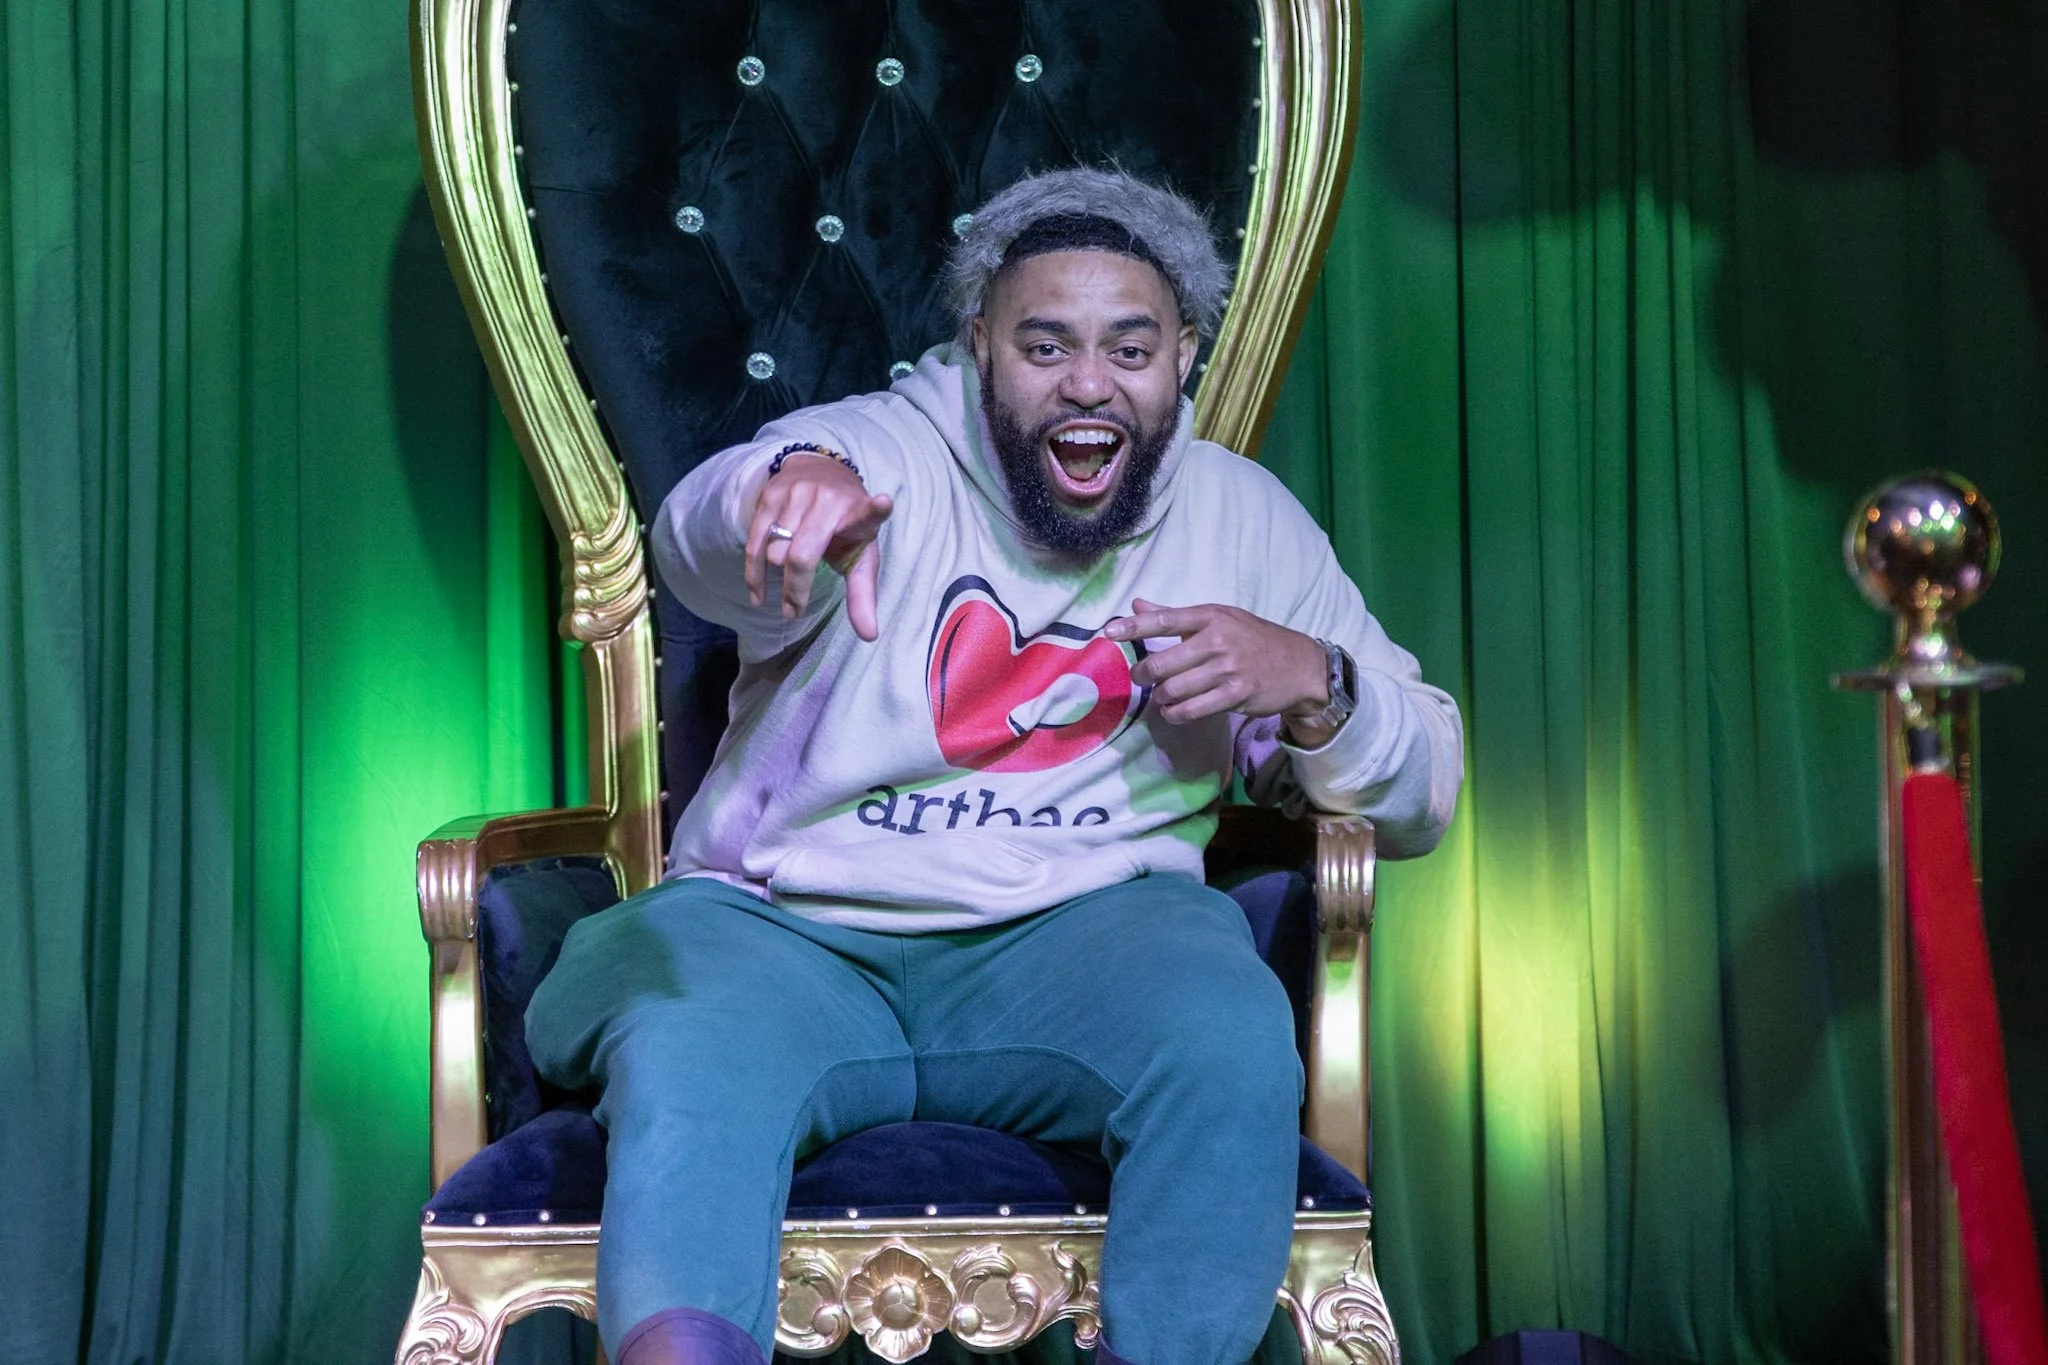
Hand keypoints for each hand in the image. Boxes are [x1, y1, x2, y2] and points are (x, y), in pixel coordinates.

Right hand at [744, 454, 893, 641]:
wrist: (818, 472)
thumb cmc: (843, 525)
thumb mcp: (859, 555)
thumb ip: (862, 595)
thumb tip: (869, 636)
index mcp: (856, 514)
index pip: (867, 514)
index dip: (875, 510)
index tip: (884, 503)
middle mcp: (828, 500)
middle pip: (801, 555)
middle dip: (794, 589)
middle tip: (793, 612)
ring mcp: (797, 494)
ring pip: (775, 550)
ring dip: (776, 581)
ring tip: (785, 599)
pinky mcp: (770, 495)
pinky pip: (755, 543)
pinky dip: (753, 574)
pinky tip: (757, 595)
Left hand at [1105, 598, 1327, 724]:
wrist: (1299, 665)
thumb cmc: (1253, 639)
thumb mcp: (1219, 619)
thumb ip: (1175, 616)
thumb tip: (1137, 605)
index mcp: (1210, 616)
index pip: (1165, 620)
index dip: (1134, 627)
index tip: (1108, 632)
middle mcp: (1217, 640)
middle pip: (1162, 663)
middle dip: (1143, 675)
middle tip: (1141, 678)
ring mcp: (1227, 669)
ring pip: (1174, 690)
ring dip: (1161, 697)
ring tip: (1163, 695)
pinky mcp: (1236, 695)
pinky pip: (1192, 709)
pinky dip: (1175, 713)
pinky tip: (1174, 711)